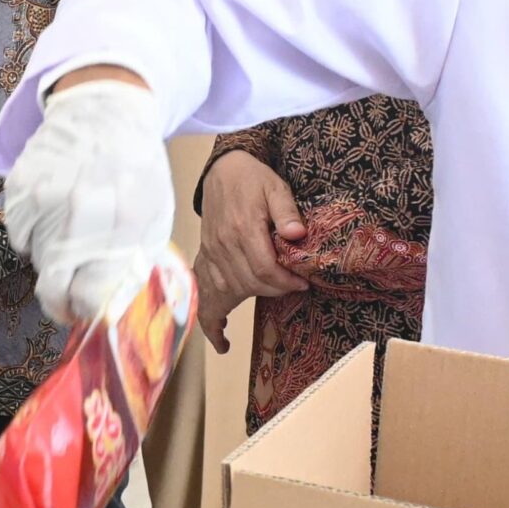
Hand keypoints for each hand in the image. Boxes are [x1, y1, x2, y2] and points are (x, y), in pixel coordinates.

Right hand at [2, 77, 174, 322]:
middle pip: (53, 289)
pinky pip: (17, 233)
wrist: (105, 110)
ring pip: (33, 260)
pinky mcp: (21, 186)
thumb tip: (111, 310)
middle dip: (59, 301)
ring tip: (69, 231)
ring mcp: (46, 199)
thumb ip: (136, 265)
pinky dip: (31, 231)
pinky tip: (52, 210)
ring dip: (48, 257)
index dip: (86, 310)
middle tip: (66, 297)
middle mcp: (82, 214)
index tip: (85, 309)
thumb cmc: (136, 168)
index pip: (91, 298)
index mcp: (124, 226)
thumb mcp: (153, 218)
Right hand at [194, 151, 308, 350]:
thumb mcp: (276, 187)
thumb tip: (297, 234)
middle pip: (248, 283)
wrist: (223, 171)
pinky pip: (206, 292)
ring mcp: (211, 252)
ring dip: (248, 301)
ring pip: (229, 290)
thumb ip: (287, 211)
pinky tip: (220, 337)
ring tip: (269, 302)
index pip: (264, 269)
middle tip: (293, 287)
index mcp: (242, 228)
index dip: (285, 282)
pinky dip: (212, 315)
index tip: (302, 283)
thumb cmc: (252, 179)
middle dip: (274, 290)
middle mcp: (223, 245)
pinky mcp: (206, 256)